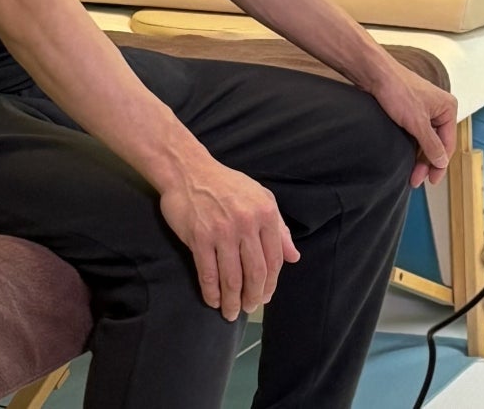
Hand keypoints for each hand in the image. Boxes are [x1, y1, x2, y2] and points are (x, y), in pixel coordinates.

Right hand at [158, 158, 300, 320]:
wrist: (189, 171)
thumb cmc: (226, 184)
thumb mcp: (261, 198)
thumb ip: (280, 228)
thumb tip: (294, 257)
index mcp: (265, 214)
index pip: (274, 259)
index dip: (271, 284)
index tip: (265, 297)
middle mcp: (247, 224)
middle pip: (255, 273)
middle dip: (253, 297)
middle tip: (249, 308)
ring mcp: (222, 232)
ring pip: (232, 278)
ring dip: (233, 301)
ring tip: (231, 312)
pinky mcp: (199, 238)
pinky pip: (208, 273)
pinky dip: (212, 292)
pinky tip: (213, 301)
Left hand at [371, 66, 457, 187]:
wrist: (374, 74)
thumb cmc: (398, 91)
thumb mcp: (417, 122)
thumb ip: (431, 144)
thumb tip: (442, 162)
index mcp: (448, 108)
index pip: (448, 144)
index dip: (440, 164)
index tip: (431, 180)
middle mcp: (439, 109)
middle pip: (437, 143)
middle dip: (427, 163)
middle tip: (416, 179)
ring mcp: (425, 110)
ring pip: (426, 140)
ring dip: (419, 157)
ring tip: (410, 174)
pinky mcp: (410, 111)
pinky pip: (416, 133)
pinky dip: (413, 146)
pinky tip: (406, 158)